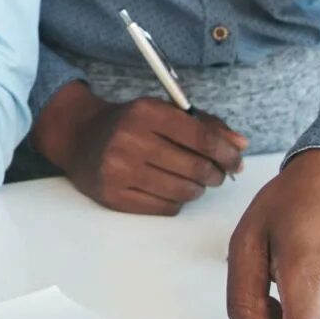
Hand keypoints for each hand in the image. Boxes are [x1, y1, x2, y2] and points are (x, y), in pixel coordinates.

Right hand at [33, 82, 246, 214]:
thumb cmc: (129, 123)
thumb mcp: (162, 111)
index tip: (236, 160)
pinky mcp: (113, 196)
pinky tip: (172, 188)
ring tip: (195, 180)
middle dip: (216, 174)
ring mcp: (119, 171)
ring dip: (198, 189)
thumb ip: (204, 125)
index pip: (200, 137)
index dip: (226, 152)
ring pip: (183, 191)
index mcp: (145, 112)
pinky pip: (165, 207)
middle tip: (218, 174)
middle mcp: (129, 140)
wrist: (79, 137)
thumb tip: (240, 146)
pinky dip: (177, 200)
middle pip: (195, 167)